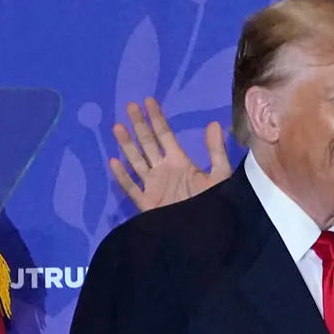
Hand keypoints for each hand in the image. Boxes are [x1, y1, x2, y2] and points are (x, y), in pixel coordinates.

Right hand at [110, 97, 231, 211]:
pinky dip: (123, 176)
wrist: (206, 232)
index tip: (148, 101)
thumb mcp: (219, 175)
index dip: (156, 119)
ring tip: (118, 126)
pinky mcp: (147, 203)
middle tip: (130, 106)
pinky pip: (131, 187)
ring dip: (127, 145)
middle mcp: (163, 170)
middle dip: (139, 125)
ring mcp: (153, 186)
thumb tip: (213, 124)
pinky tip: (114, 161)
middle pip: (147, 143)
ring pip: (135, 161)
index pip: (165, 135)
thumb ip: (215, 151)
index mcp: (179, 162)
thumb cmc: (215, 203)